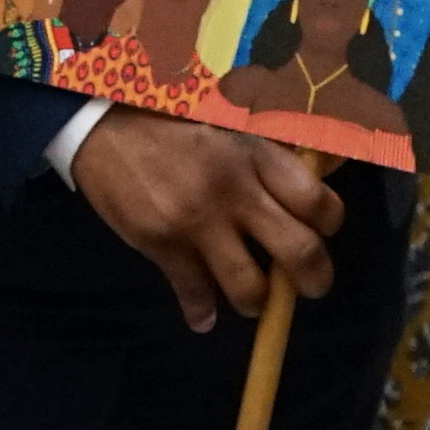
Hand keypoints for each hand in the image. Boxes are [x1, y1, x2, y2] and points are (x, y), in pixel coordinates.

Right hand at [68, 111, 343, 333]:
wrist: (100, 119)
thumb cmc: (170, 114)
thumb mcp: (230, 117)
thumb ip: (276, 146)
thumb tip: (328, 165)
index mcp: (257, 153)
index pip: (317, 202)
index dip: (329, 224)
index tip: (321, 230)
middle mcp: (235, 189)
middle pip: (299, 252)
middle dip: (313, 280)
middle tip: (309, 285)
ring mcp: (198, 221)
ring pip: (249, 286)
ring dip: (256, 301)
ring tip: (251, 297)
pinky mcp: (162, 242)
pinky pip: (194, 293)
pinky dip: (201, 312)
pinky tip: (203, 316)